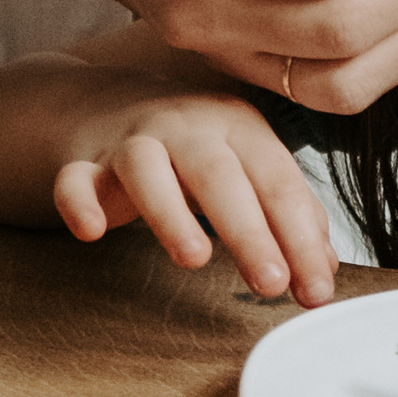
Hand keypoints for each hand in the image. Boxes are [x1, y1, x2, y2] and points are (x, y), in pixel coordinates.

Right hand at [56, 88, 340, 307]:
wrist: (108, 104)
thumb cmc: (195, 148)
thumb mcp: (249, 167)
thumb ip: (289, 214)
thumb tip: (322, 272)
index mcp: (239, 127)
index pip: (277, 181)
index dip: (300, 238)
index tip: (315, 291)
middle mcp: (188, 127)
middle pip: (220, 174)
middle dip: (249, 230)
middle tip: (272, 283)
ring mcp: (133, 141)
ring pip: (148, 170)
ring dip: (170, 214)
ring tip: (194, 259)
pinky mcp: (84, 161)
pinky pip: (75, 179)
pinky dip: (80, 202)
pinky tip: (92, 231)